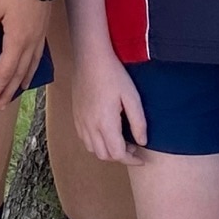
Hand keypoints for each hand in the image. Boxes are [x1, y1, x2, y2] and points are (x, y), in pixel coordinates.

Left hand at [0, 0, 53, 108]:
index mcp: (16, 41)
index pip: (4, 72)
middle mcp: (30, 43)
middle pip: (19, 74)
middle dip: (9, 91)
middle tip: (0, 106)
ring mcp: (39, 36)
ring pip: (31, 67)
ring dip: (22, 82)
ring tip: (16, 94)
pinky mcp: (44, 28)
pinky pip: (38, 56)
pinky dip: (33, 68)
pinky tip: (31, 69)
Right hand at [66, 41, 146, 163]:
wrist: (90, 58)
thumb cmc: (113, 75)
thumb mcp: (132, 97)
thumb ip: (138, 122)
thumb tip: (142, 142)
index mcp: (105, 123)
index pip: (117, 154)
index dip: (131, 160)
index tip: (141, 159)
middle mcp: (90, 126)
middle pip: (104, 155)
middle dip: (120, 156)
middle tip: (133, 147)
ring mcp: (80, 121)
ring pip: (92, 149)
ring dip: (107, 151)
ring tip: (119, 140)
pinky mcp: (76, 115)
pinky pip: (84, 138)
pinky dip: (96, 143)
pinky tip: (105, 131)